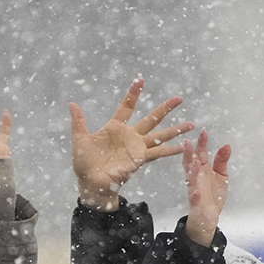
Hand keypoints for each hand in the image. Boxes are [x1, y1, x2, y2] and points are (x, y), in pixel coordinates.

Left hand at [70, 78, 194, 211]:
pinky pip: (158, 153)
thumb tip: (72, 104)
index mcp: (115, 128)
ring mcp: (136, 148)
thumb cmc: (85, 163)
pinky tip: (184, 147)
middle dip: (165, 108)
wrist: (90, 183)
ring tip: (191, 124)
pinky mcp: (140, 159)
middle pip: (151, 118)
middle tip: (179, 98)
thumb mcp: (80, 139)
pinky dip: (171, 150)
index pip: (127, 107)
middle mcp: (129, 136)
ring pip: (160, 134)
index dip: (133, 94)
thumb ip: (79, 121)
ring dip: (175, 130)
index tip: (141, 80)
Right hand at [183, 131, 230, 246]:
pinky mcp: (197, 204)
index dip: (201, 143)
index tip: (203, 132)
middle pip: (190, 163)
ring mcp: (195, 190)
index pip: (200, 153)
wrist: (207, 217)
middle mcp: (196, 178)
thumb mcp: (221, 175)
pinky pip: (194, 199)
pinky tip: (196, 192)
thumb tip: (226, 145)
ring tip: (195, 162)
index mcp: (202, 170)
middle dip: (189, 153)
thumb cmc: (212, 195)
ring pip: (191, 179)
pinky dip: (194, 195)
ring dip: (192, 171)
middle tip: (188, 142)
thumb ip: (222, 161)